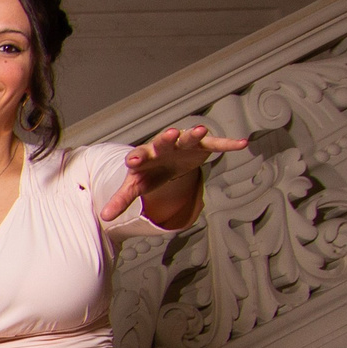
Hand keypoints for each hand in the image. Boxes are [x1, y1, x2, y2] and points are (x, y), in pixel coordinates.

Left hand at [106, 124, 245, 225]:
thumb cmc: (150, 171)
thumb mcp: (136, 185)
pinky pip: (215, 143)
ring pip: (188, 137)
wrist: (166, 160)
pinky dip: (227, 144)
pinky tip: (241, 144)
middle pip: (163, 141)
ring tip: (201, 130)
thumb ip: (122, 199)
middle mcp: (163, 146)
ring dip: (194, 134)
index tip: (133, 161)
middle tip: (169, 134)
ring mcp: (182, 143)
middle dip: (166, 138)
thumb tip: (105, 217)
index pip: (138, 156)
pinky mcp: (201, 145)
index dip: (136, 158)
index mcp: (145, 156)